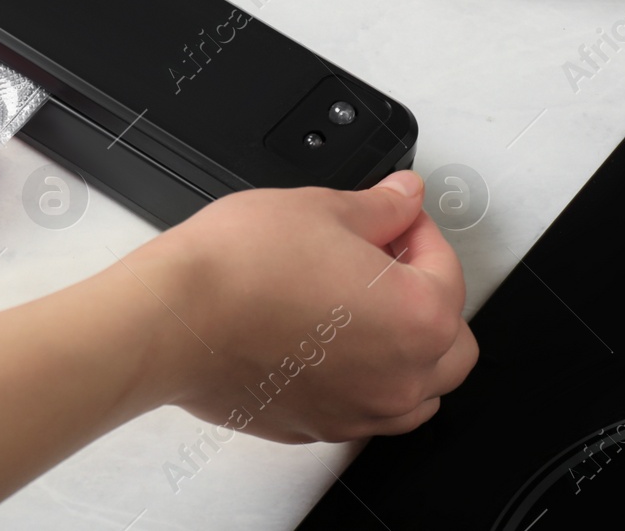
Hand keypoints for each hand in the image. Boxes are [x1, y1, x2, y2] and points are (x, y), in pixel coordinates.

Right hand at [123, 170, 476, 442]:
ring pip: (417, 390)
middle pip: (450, 341)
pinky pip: (364, 409)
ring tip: (357, 309)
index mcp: (418, 319)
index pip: (447, 269)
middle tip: (380, 258)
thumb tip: (403, 197)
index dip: (416, 229)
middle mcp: (400, 377)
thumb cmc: (238, 267)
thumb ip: (380, 206)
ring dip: (405, 349)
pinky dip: (361, 380)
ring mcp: (359, 411)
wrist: (174, 318)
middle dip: (426, 295)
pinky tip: (323, 344)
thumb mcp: (319, 207)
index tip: (392, 216)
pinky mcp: (316, 427)